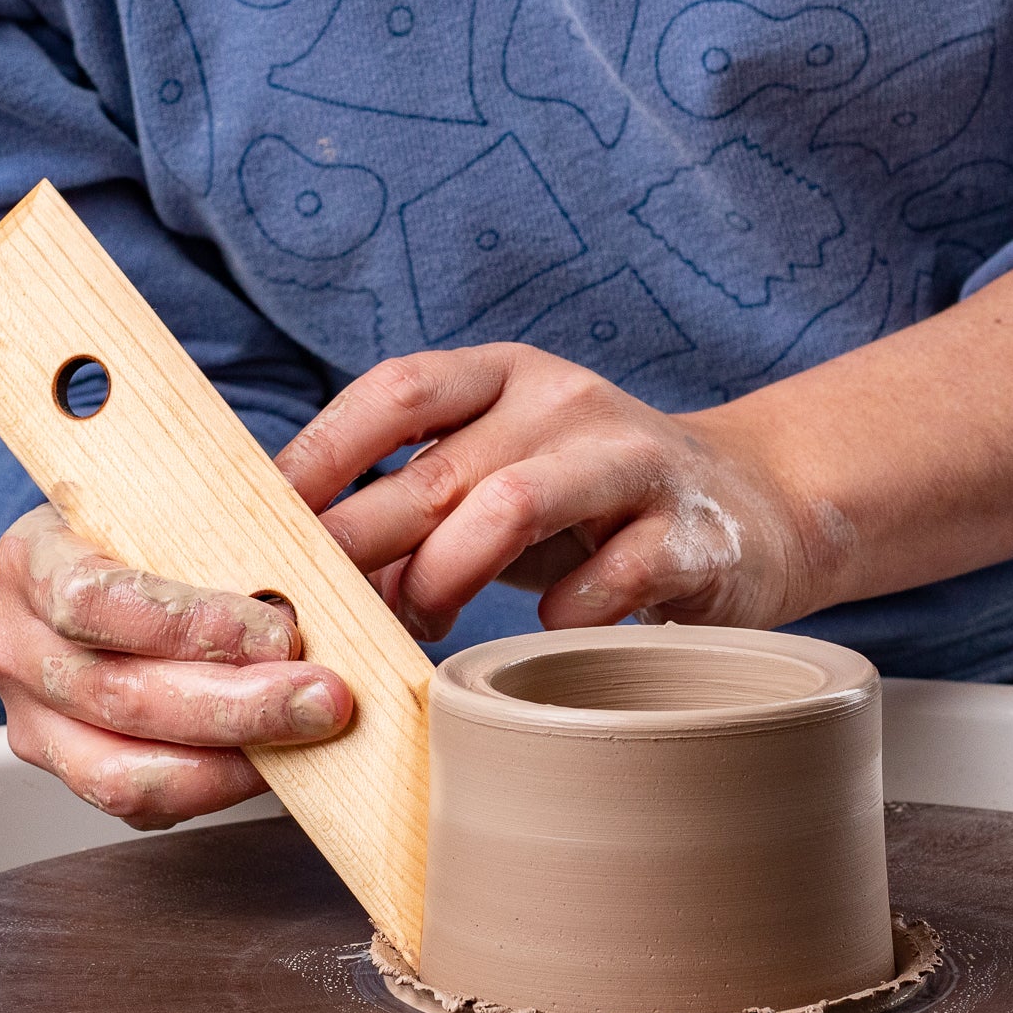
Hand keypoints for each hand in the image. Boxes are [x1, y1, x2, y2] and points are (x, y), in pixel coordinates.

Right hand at [0, 505, 353, 828]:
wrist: (106, 580)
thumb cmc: (150, 540)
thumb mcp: (186, 504)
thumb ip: (250, 515)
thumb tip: (334, 524)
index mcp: (33, 556)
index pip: (93, 598)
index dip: (190, 626)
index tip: (279, 634)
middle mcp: (15, 643)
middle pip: (118, 693)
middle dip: (236, 705)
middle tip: (322, 698)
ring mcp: (31, 718)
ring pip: (120, 769)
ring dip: (229, 760)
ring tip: (305, 734)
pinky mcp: (67, 771)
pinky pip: (139, 804)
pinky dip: (213, 787)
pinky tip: (269, 760)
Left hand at [276, 344, 810, 641]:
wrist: (749, 505)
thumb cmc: (587, 508)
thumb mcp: (494, 492)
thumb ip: (412, 526)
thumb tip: (318, 587)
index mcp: (504, 379)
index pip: (396, 393)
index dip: (320, 453)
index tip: (262, 517)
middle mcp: (564, 402)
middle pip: (437, 467)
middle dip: (360, 542)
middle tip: (317, 604)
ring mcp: (631, 458)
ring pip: (512, 505)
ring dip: (447, 576)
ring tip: (426, 620)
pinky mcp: (690, 529)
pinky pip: (611, 577)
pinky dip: (565, 614)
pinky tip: (549, 633)